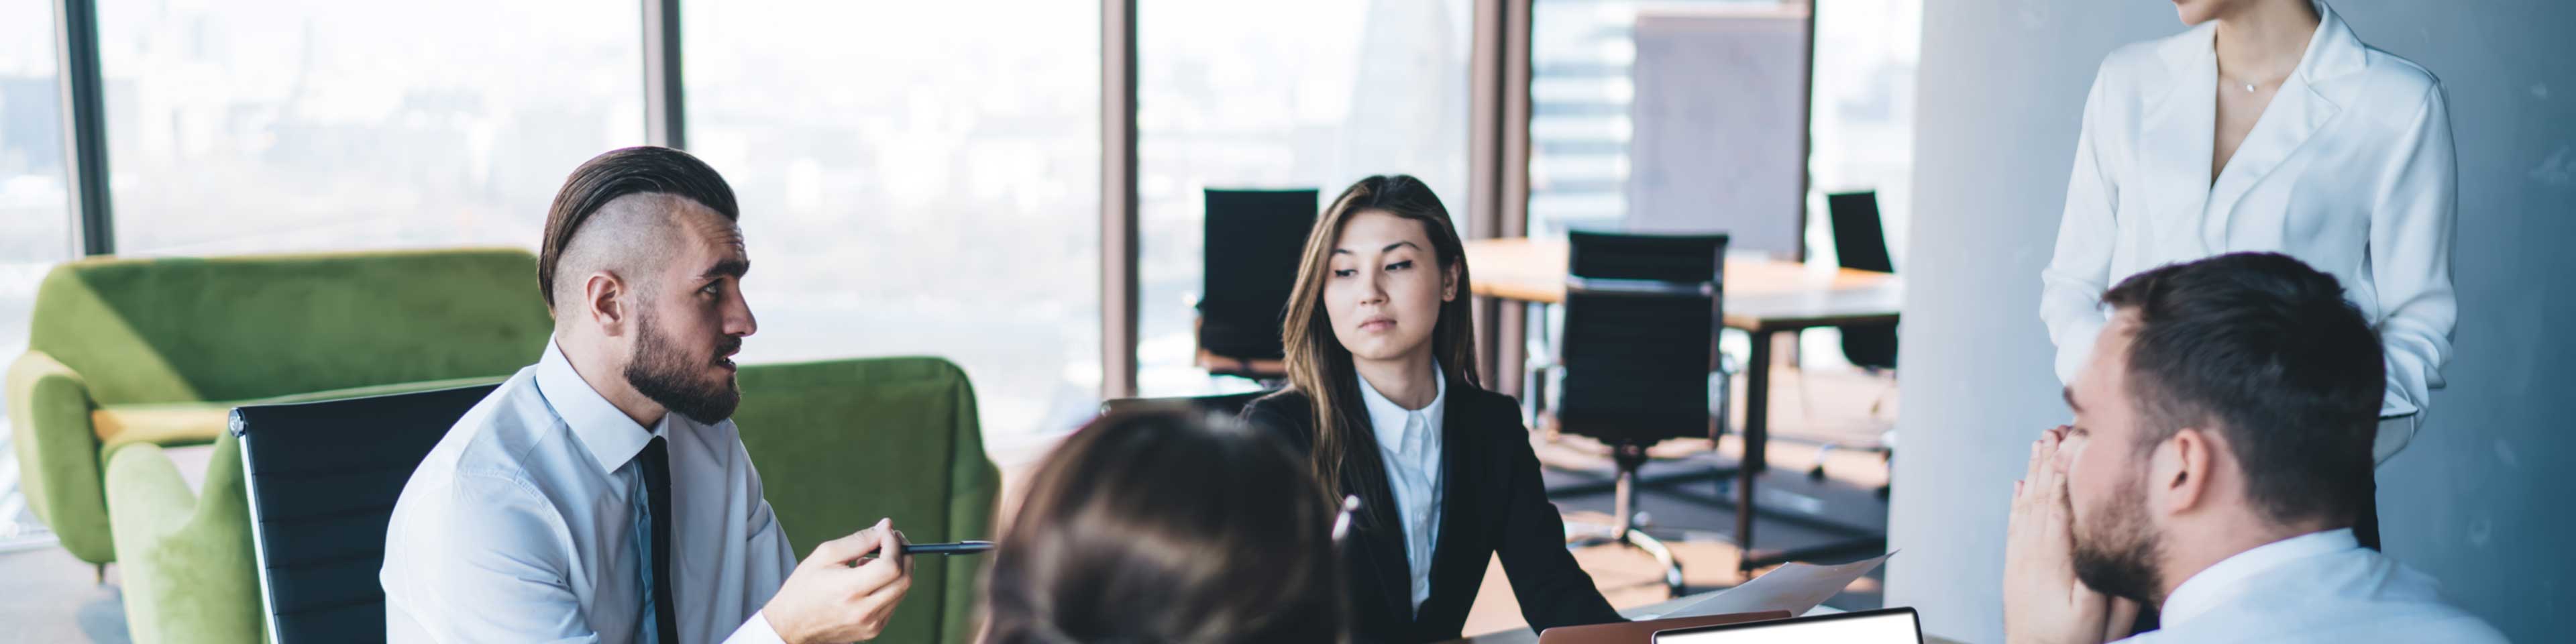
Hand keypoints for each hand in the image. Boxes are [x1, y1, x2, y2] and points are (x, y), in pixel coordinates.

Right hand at [763, 518, 914, 642]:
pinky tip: (869, 580)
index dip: (894, 545)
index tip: (887, 533)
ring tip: (871, 561)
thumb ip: (859, 540)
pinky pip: (894, 603)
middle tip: (892, 540)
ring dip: (896, 570)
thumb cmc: (804, 586)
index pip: (890, 566)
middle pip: (904, 579)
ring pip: (902, 591)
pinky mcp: (873, 631)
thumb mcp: (825, 555)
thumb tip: (887, 526)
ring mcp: (871, 624)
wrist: (790, 625)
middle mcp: (864, 611)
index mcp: (849, 590)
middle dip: (904, 555)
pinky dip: (889, 586)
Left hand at [2003, 428, 2122, 643]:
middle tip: (2055, 428)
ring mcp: (2020, 559)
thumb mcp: (2097, 614)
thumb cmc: (2071, 640)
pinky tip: (2019, 484)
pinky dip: (2018, 500)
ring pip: (2025, 506)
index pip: (2059, 505)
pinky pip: (2015, 525)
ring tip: (2040, 443)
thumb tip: (2110, 541)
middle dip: (2048, 461)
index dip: (2065, 471)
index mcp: (2054, 560)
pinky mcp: (2015, 567)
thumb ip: (2105, 577)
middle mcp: (2032, 553)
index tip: (2073, 441)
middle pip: (2039, 497)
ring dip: (2033, 473)